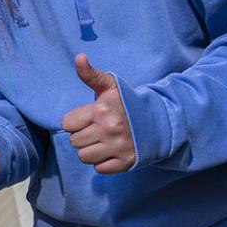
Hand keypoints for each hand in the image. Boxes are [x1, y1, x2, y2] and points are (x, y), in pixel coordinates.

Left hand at [61, 54, 135, 172]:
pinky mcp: (126, 163)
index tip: (89, 118)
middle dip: (82, 135)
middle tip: (98, 129)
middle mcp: (109, 130)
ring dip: (90, 150)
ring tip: (103, 141)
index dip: (75, 121)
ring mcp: (118, 147)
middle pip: (74, 141)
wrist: (159, 121)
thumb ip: (90, 75)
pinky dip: (103, 162)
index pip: (67, 124)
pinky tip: (111, 151)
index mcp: (101, 110)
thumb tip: (79, 57)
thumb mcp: (110, 86)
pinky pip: (99, 169)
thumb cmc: (128, 103)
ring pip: (83, 157)